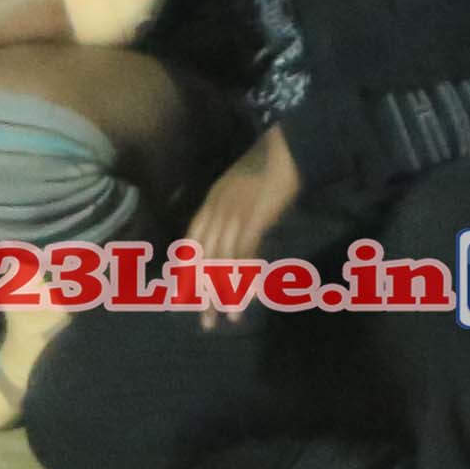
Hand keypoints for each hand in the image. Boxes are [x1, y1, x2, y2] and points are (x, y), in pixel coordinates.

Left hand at [187, 129, 299, 302]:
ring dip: (227, 292)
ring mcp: (234, 215)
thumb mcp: (238, 187)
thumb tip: (229, 238)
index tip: (183, 297)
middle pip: (204, 259)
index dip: (187, 272)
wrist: (286, 147)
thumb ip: (228, 210)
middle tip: (205, 321)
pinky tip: (249, 297)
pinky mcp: (255, 219)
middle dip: (203, 293)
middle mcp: (217, 211)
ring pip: (223, 262)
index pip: (191, 244)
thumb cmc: (267, 165)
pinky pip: (246, 255)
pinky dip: (247, 278)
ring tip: (230, 317)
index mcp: (210, 203)